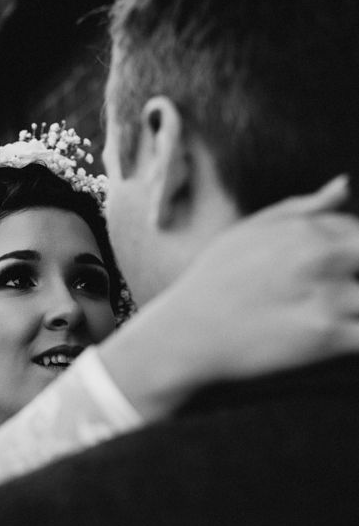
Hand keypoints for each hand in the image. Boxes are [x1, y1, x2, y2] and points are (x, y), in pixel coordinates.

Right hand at [99, 174, 358, 420]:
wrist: (184, 334)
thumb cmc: (212, 282)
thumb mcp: (246, 232)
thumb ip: (301, 208)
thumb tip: (344, 186)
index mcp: (305, 229)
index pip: (356, 230)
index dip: (344, 254)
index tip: (318, 274)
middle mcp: (321, 256)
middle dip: (351, 275)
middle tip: (326, 294)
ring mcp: (326, 296)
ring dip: (352, 308)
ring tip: (317, 315)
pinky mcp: (326, 337)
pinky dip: (356, 337)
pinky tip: (335, 339)